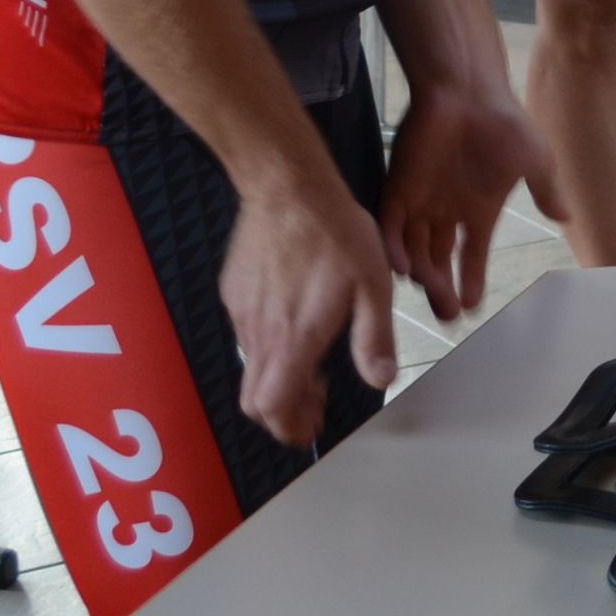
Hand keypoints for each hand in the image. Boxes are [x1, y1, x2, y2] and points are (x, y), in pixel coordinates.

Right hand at [218, 168, 400, 444]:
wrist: (287, 187)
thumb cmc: (336, 233)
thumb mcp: (372, 285)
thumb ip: (374, 337)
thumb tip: (381, 379)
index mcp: (293, 339)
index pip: (273, 408)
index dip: (289, 428)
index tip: (312, 426)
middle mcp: (259, 333)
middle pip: (255, 399)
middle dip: (284, 411)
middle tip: (317, 399)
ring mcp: (241, 312)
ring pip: (252, 366)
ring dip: (280, 376)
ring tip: (314, 357)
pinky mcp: (233, 291)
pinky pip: (246, 333)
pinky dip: (269, 345)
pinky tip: (295, 318)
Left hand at [379, 81, 550, 321]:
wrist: (468, 89)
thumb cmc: (504, 122)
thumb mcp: (536, 160)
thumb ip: (546, 192)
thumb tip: (567, 217)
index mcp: (478, 208)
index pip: (472, 253)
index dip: (471, 280)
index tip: (471, 306)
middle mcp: (447, 209)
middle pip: (440, 260)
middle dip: (442, 289)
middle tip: (448, 315)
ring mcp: (421, 200)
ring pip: (415, 250)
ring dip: (422, 276)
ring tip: (433, 294)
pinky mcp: (399, 186)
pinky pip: (392, 226)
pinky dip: (395, 249)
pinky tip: (405, 268)